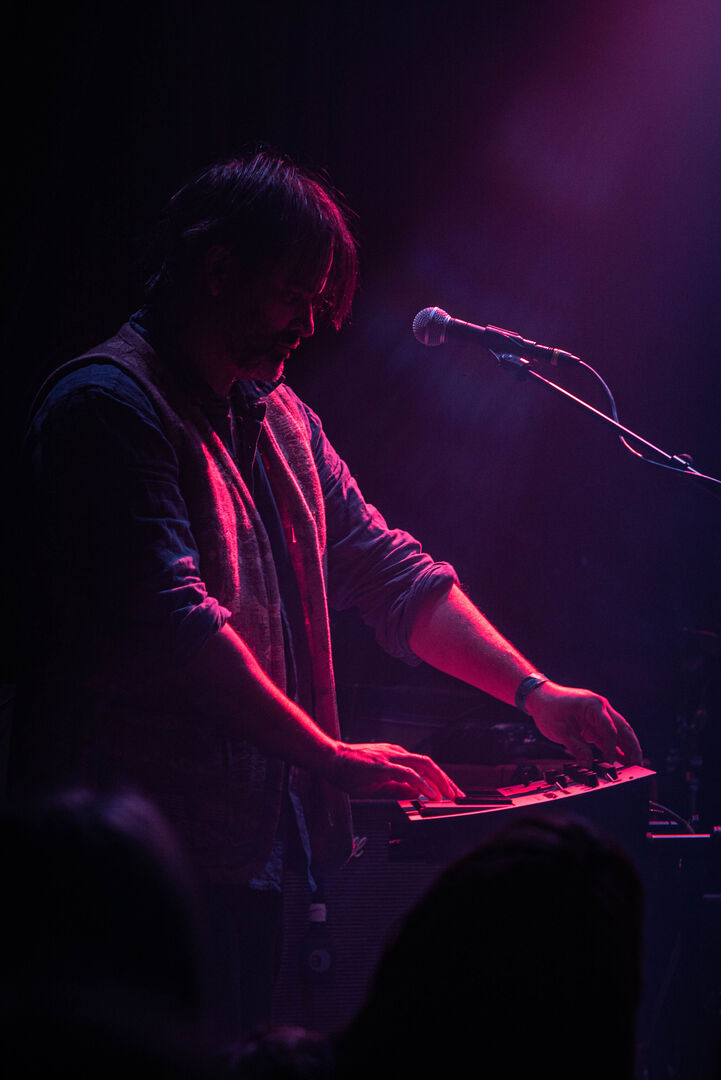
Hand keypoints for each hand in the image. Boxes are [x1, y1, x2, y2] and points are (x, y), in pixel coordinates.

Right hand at [327, 741, 464, 800]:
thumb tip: (417, 795)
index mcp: (395, 756)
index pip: (424, 766)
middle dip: (446, 780)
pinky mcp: (382, 765)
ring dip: (438, 781)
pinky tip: (430, 794)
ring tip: (448, 796)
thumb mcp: (378, 783)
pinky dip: (422, 783)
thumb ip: (397, 788)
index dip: (440, 779)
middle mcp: (396, 753)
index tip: (450, 792)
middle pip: (429, 764)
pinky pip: (407, 773)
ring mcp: (389, 757)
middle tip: (458, 795)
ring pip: (422, 765)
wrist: (329, 760)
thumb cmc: (349, 771)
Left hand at [525, 681, 641, 767]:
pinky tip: (620, 760)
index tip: (610, 763)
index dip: (612, 749)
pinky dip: (614, 747)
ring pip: (619, 732)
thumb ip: (577, 748)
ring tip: (633, 765)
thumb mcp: (560, 731)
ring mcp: (600, 714)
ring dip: (626, 748)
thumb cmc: (548, 708)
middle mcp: (601, 708)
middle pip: (623, 729)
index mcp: (594, 706)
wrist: (540, 697)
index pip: (609, 730)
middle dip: (632, 747)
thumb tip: (588, 765)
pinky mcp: (595, 722)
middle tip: (638, 765)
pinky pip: (608, 735)